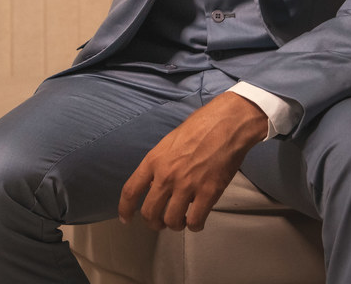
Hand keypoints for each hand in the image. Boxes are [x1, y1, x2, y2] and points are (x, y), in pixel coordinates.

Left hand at [118, 92, 267, 231]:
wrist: (225, 124)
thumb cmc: (198, 128)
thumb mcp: (168, 143)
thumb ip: (160, 164)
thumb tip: (156, 185)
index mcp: (153, 160)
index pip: (130, 191)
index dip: (125, 209)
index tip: (126, 219)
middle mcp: (166, 176)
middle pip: (149, 212)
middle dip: (153, 223)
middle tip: (160, 223)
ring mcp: (187, 186)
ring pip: (171, 221)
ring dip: (175, 225)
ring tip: (181, 221)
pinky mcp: (208, 193)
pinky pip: (195, 221)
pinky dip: (194, 226)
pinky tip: (196, 220)